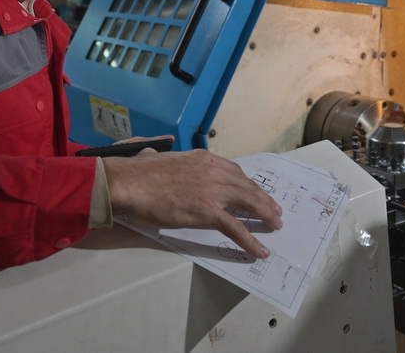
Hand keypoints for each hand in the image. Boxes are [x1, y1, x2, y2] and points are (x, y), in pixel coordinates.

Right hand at [102, 149, 282, 259]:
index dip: (248, 183)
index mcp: (202, 158)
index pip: (234, 171)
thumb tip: (153, 156)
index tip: (255, 191)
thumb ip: (167, 160)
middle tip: (274, 210)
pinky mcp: (208, 211)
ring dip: (265, 215)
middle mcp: (213, 170)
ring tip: (275, 225)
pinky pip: (236, 228)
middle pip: (247, 185)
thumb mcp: (160, 157)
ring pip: (249, 203)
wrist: (129, 182)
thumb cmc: (137, 172)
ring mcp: (213, 191)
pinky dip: (251, 240)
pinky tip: (260, 250)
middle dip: (264, 199)